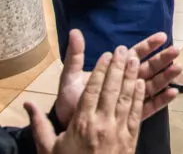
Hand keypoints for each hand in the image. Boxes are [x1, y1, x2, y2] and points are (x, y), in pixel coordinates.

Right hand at [26, 48, 144, 153]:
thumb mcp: (48, 148)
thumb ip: (39, 125)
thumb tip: (27, 105)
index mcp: (81, 122)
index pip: (92, 91)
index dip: (100, 71)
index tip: (106, 55)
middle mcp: (102, 123)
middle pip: (111, 89)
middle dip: (118, 67)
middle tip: (123, 50)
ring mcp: (119, 130)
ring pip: (127, 97)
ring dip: (132, 76)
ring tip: (135, 59)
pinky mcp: (131, 138)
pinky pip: (137, 112)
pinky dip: (140, 96)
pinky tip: (143, 82)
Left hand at [53, 30, 181, 127]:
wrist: (67, 125)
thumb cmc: (70, 100)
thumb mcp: (71, 77)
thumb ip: (76, 55)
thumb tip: (74, 32)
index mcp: (115, 70)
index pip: (135, 54)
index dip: (149, 45)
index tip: (162, 36)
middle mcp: (126, 82)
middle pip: (148, 67)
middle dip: (162, 58)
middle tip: (176, 50)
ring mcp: (131, 98)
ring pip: (152, 84)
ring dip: (166, 76)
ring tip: (178, 68)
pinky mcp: (132, 115)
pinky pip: (149, 106)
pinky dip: (162, 100)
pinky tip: (172, 93)